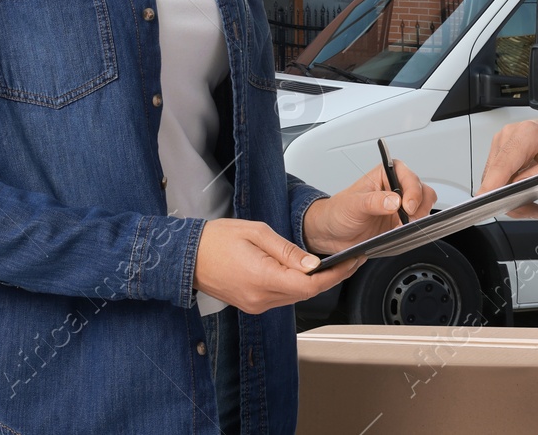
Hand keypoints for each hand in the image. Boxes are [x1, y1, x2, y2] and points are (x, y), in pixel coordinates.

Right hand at [192, 219, 361, 313]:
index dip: (334, 275)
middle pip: (306, 294)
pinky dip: (296, 285)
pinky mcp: (252, 305)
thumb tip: (313, 264)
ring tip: (330, 264)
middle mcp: (260, 298)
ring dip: (313, 283)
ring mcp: (256, 305)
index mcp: (262, 278)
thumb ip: (288, 251)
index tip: (350, 262)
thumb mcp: (257, 232)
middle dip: (329, 278)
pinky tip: (302, 272)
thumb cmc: (217, 240)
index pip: (309, 285)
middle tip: (348, 260)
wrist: (187, 256)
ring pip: (295, 297)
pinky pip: (282, 297)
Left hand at [301, 160, 437, 256]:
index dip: (413, 191)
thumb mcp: (353, 205)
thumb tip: (394, 200)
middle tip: (409, 219)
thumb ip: (374, 201)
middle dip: (420, 206)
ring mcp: (400, 207)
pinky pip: (416, 225)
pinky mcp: (401, 224)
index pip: (409, 176)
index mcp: (386, 174)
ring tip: (403, 227)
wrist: (332, 234)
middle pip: (422, 192)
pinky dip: (413, 230)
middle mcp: (396, 188)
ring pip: (424, 208)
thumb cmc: (338, 212)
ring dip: (418, 219)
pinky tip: (400, 234)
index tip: (407, 206)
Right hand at [478, 112, 537, 218]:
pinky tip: (526, 191)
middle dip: (510, 199)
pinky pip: (498, 174)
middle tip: (533, 210)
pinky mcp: (503, 147)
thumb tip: (519, 186)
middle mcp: (510, 134)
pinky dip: (509, 187)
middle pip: (495, 176)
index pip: (502, 165)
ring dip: (509, 195)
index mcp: (527, 134)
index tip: (486, 204)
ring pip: (493, 178)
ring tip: (533, 203)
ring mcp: (504, 140)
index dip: (491, 186)